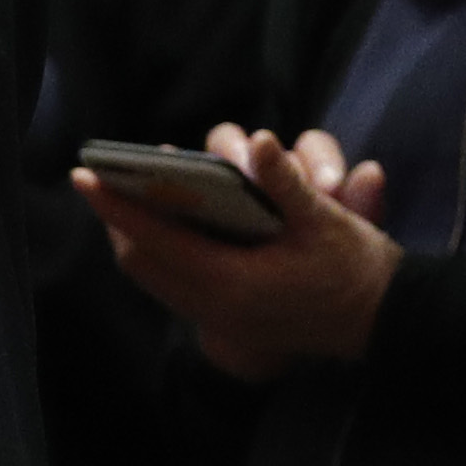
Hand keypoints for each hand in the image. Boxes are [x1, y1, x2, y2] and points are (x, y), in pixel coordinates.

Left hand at [73, 126, 399, 381]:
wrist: (381, 324)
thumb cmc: (355, 270)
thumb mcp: (326, 221)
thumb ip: (287, 182)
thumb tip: (260, 141)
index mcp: (230, 281)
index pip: (155, 238)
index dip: (117, 205)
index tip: (84, 174)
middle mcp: (213, 305)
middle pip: (140, 262)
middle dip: (117, 220)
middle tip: (102, 182)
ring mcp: (218, 318)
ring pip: (153, 277)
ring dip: (135, 239)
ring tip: (125, 203)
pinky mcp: (227, 321)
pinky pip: (172, 286)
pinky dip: (160, 255)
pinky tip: (168, 230)